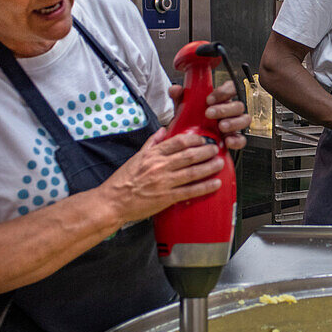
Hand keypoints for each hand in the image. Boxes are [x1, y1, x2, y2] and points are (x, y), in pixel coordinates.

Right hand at [99, 128, 226, 223]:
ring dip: (209, 167)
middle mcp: (159, 166)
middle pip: (189, 155)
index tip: (203, 139)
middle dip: (206, 151)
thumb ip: (152, 143)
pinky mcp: (167, 198)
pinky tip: (216, 183)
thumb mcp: (136, 157)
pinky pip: (190, 191)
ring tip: (219, 163)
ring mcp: (164, 182)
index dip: (194, 139)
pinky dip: (205, 187)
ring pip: (192, 172)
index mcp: (152, 155)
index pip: (178, 142)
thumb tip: (164, 130)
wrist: (112, 202)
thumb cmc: (123, 180)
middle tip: (216, 149)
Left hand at [168, 79, 249, 150]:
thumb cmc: (191, 120)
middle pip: (238, 105)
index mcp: (222, 99)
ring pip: (245, 119)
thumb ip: (180, 97)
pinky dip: (236, 140)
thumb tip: (175, 89)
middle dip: (225, 109)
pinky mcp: (235, 139)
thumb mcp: (183, 108)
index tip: (209, 99)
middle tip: (210, 113)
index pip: (231, 88)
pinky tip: (227, 141)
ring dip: (233, 122)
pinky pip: (242, 139)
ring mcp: (235, 124)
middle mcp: (231, 111)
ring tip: (221, 127)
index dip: (223, 92)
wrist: (190, 140)